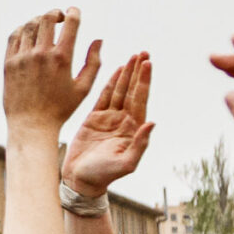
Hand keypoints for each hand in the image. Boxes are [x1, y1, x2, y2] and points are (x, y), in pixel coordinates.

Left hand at [4, 9, 100, 136]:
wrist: (31, 124)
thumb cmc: (61, 108)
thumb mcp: (84, 87)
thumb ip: (94, 62)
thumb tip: (98, 39)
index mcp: (62, 59)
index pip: (69, 24)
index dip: (74, 13)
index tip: (74, 11)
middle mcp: (40, 55)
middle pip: (46, 19)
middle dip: (55, 13)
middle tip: (60, 17)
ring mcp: (22, 58)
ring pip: (28, 25)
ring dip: (39, 20)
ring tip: (46, 24)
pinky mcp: (8, 63)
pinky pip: (14, 37)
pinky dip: (23, 29)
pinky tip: (29, 32)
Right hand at [64, 53, 154, 197]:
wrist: (81, 180)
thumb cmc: (104, 175)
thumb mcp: (126, 163)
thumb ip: (141, 144)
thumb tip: (152, 122)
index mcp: (133, 129)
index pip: (140, 99)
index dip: (144, 81)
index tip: (147, 63)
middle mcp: (123, 120)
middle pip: (133, 90)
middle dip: (139, 72)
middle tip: (144, 53)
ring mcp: (109, 118)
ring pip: (120, 90)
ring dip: (127, 74)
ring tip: (133, 57)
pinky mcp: (94, 118)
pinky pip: (104, 96)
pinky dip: (111, 82)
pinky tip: (117, 70)